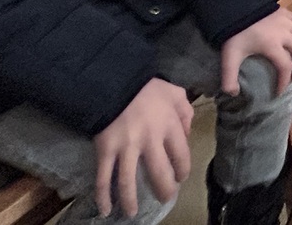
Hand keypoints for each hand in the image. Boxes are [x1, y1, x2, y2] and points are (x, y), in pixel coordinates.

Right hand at [94, 79, 193, 216]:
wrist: (113, 79)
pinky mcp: (105, 149)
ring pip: (128, 182)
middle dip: (164, 190)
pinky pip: (103, 177)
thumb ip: (185, 112)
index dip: (182, 170)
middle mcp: (149, 140)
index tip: (181, 177)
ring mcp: (126, 147)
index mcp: (169, 125)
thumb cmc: (146, 87)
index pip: (181, 156)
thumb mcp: (174, 92)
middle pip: (159, 174)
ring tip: (132, 213)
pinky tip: (105, 210)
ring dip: (130, 201)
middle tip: (165, 198)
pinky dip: (103, 196)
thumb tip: (188, 133)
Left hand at [221, 8, 291, 96]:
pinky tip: (291, 35)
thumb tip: (233, 94)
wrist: (234, 5)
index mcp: (272, 45)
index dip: (284, 81)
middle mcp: (284, 33)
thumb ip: (229, 77)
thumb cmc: (233, 32)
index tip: (279, 92)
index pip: (285, 67)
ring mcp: (285, 20)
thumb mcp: (229, 56)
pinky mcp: (282, 11)